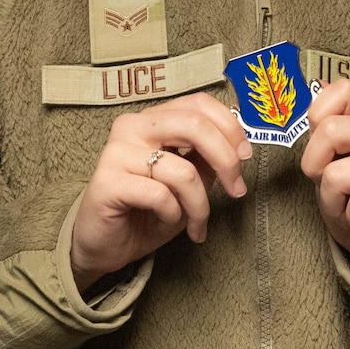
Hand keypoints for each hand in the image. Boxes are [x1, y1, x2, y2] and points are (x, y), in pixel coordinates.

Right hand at [70, 93, 251, 293]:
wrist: (104, 244)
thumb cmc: (147, 210)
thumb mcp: (187, 181)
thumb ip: (206, 159)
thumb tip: (237, 147)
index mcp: (153, 119)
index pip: (198, 104)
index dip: (229, 127)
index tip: (245, 156)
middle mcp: (132, 126)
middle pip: (194, 126)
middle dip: (226, 160)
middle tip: (236, 190)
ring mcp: (116, 152)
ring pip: (183, 171)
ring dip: (200, 205)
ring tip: (196, 223)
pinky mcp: (107, 181)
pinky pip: (160, 195)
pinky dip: (173, 214)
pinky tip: (165, 221)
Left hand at [300, 80, 349, 286]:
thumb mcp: (331, 167)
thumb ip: (324, 133)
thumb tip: (317, 88)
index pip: (342, 90)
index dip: (317, 118)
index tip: (323, 149)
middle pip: (330, 130)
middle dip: (316, 168)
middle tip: (333, 188)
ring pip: (337, 175)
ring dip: (334, 203)